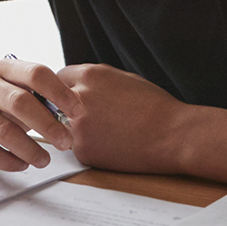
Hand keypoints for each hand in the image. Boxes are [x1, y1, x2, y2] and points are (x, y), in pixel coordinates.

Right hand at [0, 56, 82, 171]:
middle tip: (65, 142)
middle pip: (20, 101)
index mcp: (1, 68)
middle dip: (47, 125)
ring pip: (3, 130)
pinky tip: (21, 164)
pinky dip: (8, 161)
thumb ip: (38, 100)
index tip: (78, 112)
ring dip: (29, 148)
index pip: (35, 73)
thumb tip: (71, 117)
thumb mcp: (12, 92)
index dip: (60, 93)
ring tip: (45, 160)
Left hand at [58, 63, 188, 173]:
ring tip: (104, 131)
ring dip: (74, 128)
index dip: (65, 88)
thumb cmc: (155, 106)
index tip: (70, 96)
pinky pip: (76, 146)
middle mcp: (78, 97)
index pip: (57, 78)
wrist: (173, 135)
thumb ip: (94, 80)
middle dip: (62, 107)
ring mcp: (78, 125)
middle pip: (53, 100)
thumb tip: (77, 83)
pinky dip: (88, 147)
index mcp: (88, 75)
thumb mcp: (122, 78)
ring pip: (62, 125)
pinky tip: (111, 146)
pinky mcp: (82, 149)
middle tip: (83, 116)